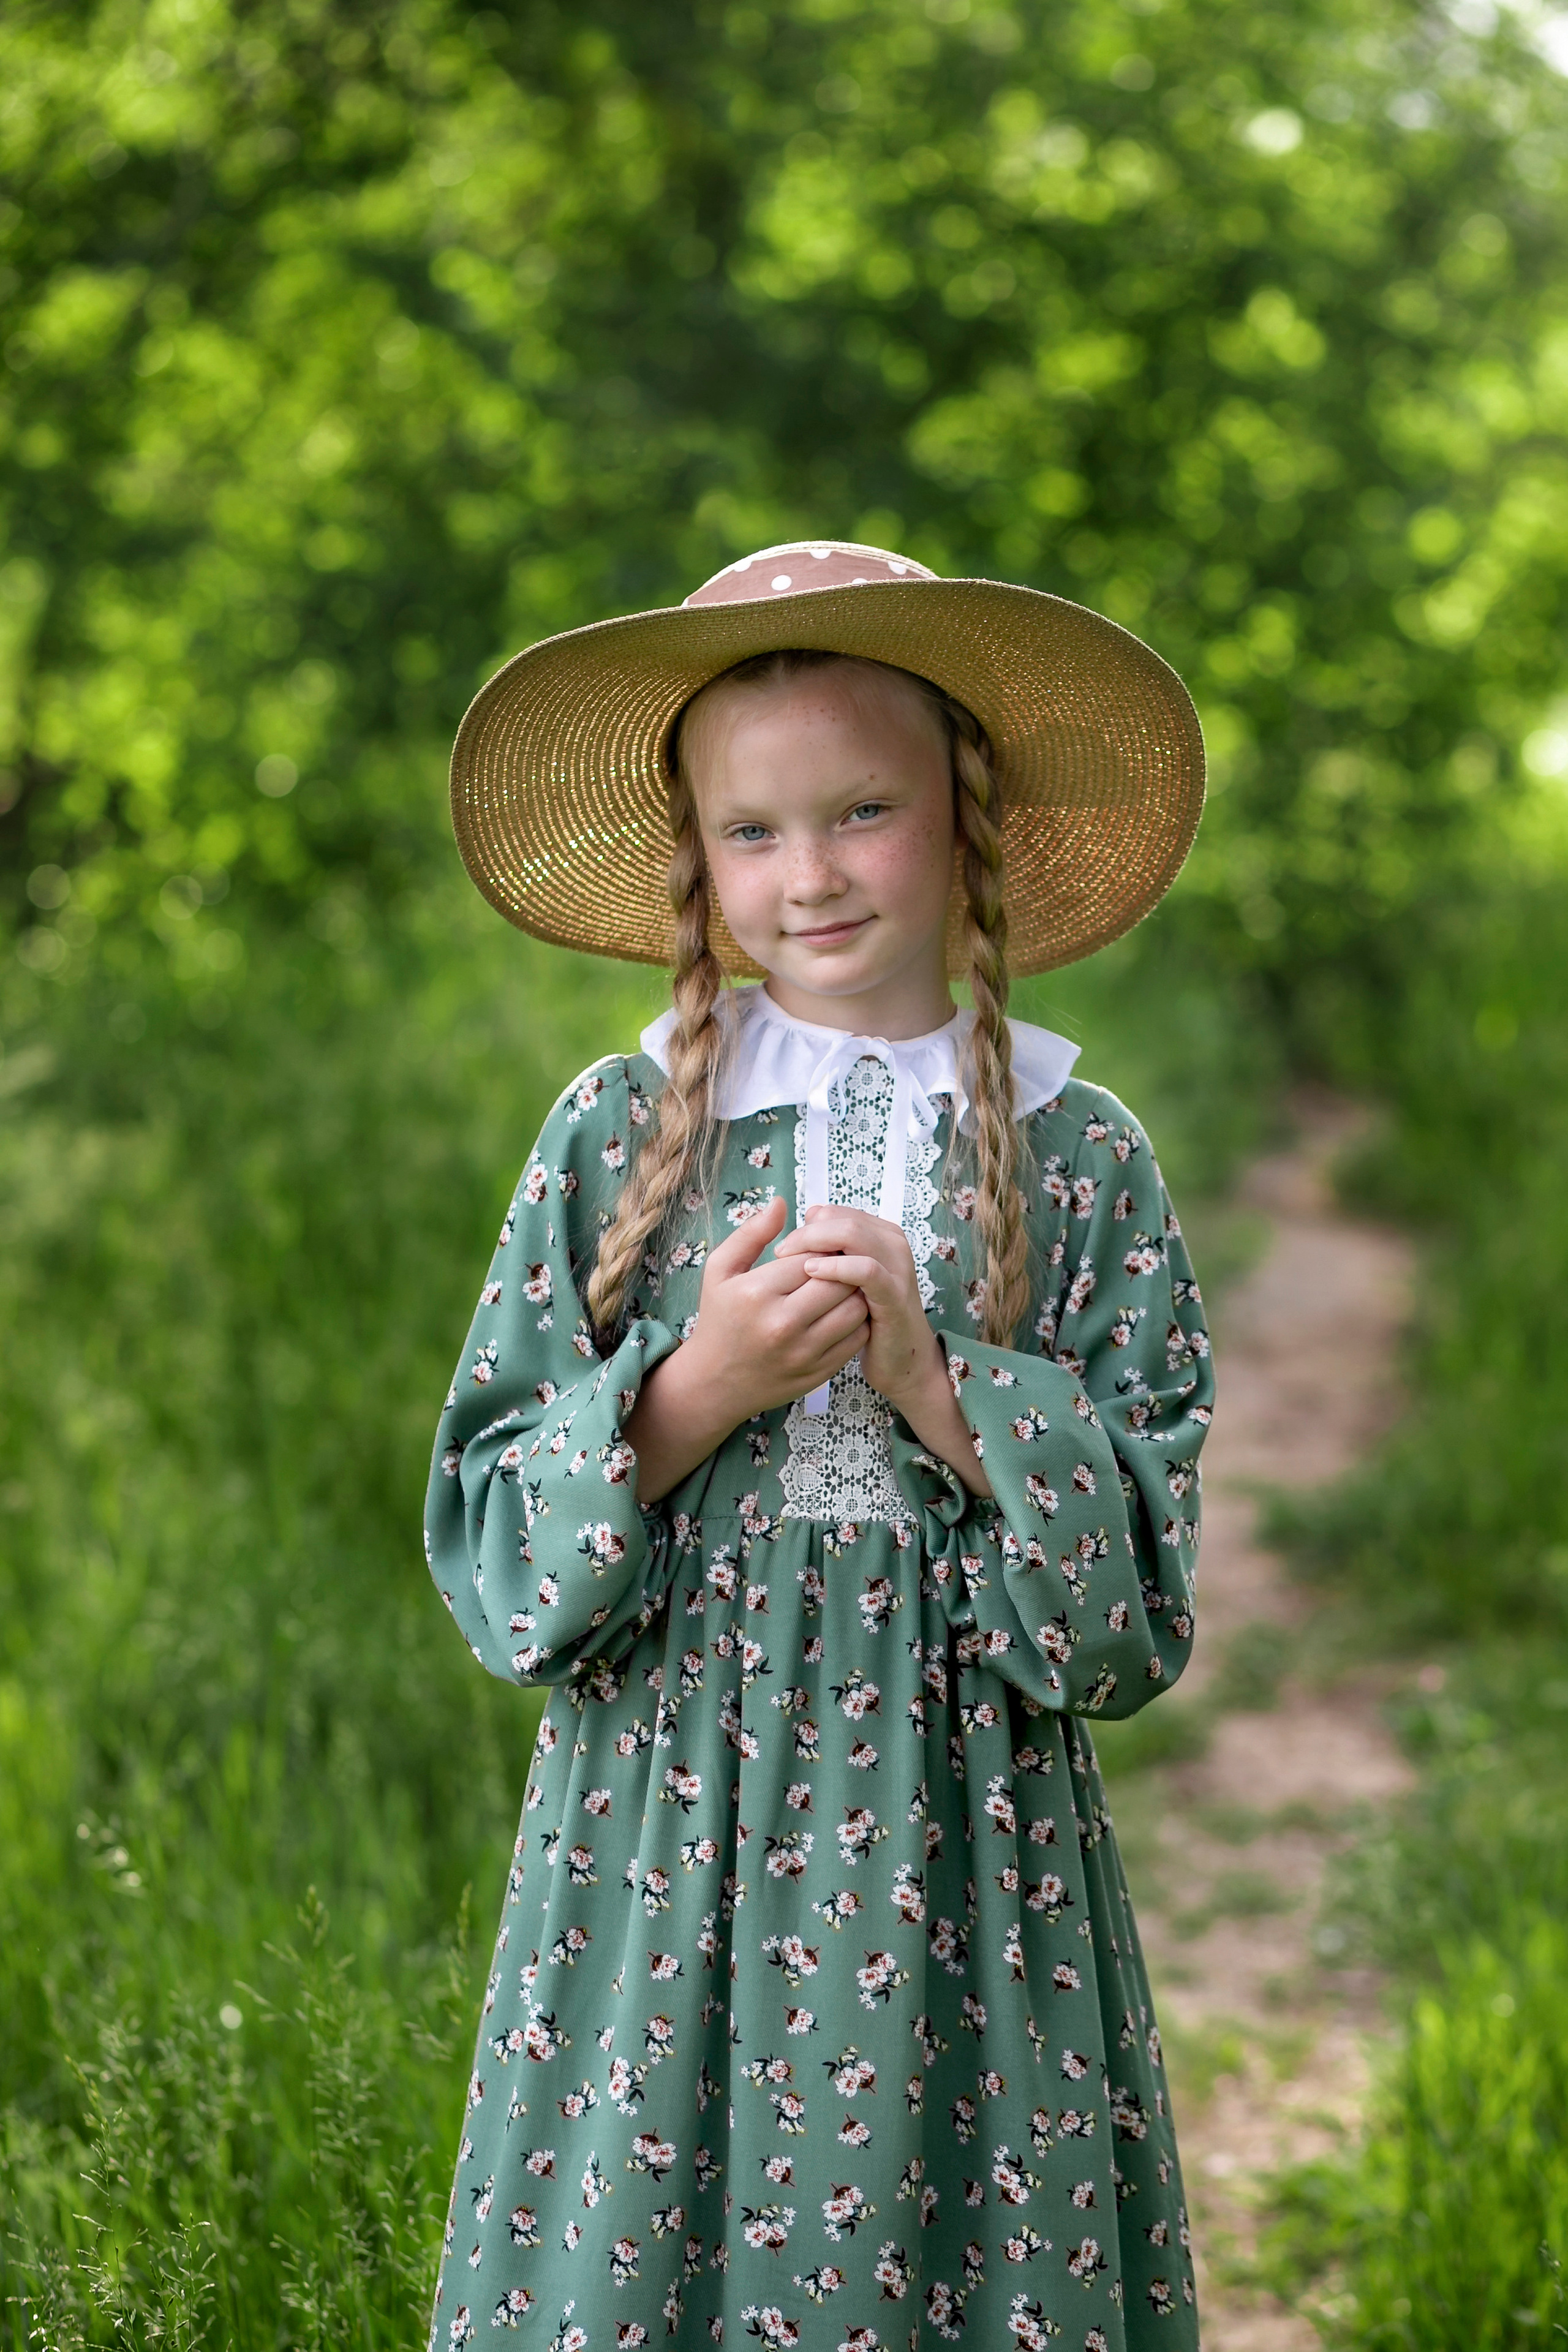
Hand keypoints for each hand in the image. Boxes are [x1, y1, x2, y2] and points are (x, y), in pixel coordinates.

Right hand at [624, 1194, 868, 1501]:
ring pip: (855, 1309)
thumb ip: (751, 1234)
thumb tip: (782, 1203)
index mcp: (756, 1293)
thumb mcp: (719, 1270)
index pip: (811, 1256)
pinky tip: (844, 1311)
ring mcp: (803, 1352)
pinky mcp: (819, 1372)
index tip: (820, 1245)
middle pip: (838, 1280)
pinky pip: (857, 1337)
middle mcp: (782, 1324)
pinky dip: (860, 1320)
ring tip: (845, 1283)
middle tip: (840, 1260)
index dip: (822, 1245)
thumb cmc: (719, 1319)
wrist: (715, 1382)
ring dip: (857, 1291)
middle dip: (844, 1265)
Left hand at [774, 1204, 992, 1497]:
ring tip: (791, 1260)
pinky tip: (812, 1273)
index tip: (785, 1245)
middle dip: (807, 1232)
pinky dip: (837, 1266)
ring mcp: (896, 1268)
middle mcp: (892, 1245)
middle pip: (843, 1218)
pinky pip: (867, 1270)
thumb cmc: (868, 1320)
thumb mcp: (850, 1278)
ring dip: (817, 1242)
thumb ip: (833, 1249)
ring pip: (854, 1234)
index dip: (806, 1224)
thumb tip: (809, 1218)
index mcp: (880, 1235)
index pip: (836, 1212)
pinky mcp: (894, 1296)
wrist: (902, 1362)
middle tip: (782, 1252)